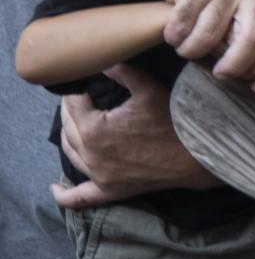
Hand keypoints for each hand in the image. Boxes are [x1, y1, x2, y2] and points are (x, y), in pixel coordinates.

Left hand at [51, 64, 219, 207]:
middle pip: (67, 126)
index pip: (73, 103)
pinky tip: (54, 189)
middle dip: (71, 109)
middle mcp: (89, 154)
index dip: (77, 88)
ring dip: (68, 135)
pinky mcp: (108, 190)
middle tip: (82, 96)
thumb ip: (124, 73)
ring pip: (69, 152)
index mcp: (94, 129)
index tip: (84, 79)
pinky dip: (64, 195)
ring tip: (75, 121)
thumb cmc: (173, 122)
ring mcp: (98, 175)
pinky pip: (79, 197)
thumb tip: (104, 61)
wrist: (195, 155)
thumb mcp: (149, 90)